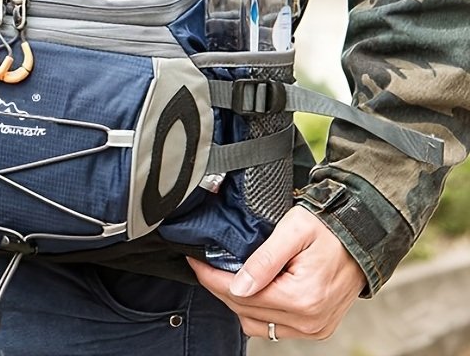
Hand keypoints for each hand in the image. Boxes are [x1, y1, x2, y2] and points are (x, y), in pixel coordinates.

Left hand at [187, 206, 365, 340]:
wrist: (363, 236)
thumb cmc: (329, 228)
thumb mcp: (293, 231)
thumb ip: (264, 260)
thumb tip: (237, 287)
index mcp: (302, 299)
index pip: (241, 295)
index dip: (212, 278)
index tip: (193, 262)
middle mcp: (309, 321)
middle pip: (245, 311)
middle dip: (219, 287)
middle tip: (202, 265)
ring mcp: (314, 328)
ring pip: (257, 324)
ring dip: (237, 302)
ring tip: (224, 274)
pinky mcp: (316, 328)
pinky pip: (275, 328)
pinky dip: (257, 311)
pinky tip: (249, 288)